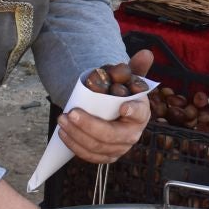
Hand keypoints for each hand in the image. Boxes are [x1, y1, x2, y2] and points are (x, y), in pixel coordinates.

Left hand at [60, 49, 154, 163]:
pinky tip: (63, 133)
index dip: (133, 111)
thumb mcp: (129, 79)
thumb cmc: (121, 95)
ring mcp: (118, 148)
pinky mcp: (105, 156)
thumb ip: (136, 66)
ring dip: (77, 135)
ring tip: (62, 119)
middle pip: (111, 135)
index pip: (139, 113)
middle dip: (89, 126)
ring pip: (96, 147)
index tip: (123, 106)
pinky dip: (75, 146)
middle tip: (71, 113)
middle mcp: (132, 135)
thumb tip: (146, 53)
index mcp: (141, 113)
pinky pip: (89, 156)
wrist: (113, 112)